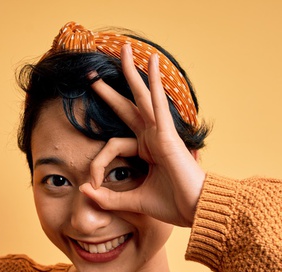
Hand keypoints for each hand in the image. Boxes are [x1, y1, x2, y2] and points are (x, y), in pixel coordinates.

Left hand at [80, 45, 205, 227]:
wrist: (197, 210)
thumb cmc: (172, 205)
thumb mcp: (132, 201)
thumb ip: (108, 198)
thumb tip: (84, 190)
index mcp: (145, 150)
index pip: (111, 145)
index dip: (96, 164)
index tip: (92, 185)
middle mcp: (152, 137)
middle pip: (126, 107)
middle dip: (109, 91)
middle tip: (92, 76)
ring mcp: (161, 133)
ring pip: (142, 97)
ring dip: (132, 73)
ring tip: (124, 50)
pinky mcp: (168, 135)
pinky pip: (158, 105)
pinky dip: (154, 84)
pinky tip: (150, 63)